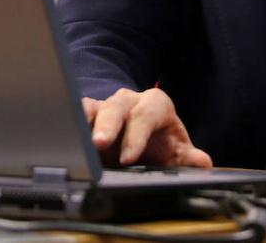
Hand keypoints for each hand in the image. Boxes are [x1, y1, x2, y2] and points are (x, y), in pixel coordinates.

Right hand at [82, 88, 212, 167]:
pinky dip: (70, 123)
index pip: (147, 115)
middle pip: (117, 107)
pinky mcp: (88, 115)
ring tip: (76, 140)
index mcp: (155, 105)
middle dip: (108, 125)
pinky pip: (76, 113)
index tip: (129, 158)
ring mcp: (106, 107)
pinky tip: (63, 136)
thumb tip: (202, 163)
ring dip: (84, 123)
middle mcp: (129, 101)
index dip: (137, 135)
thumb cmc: (159, 141)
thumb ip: (187, 157)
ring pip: (93, 108)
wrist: (142, 134)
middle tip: (99, 143)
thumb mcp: (175, 150)